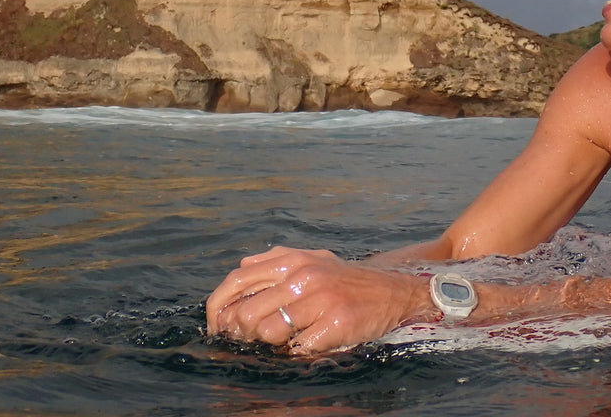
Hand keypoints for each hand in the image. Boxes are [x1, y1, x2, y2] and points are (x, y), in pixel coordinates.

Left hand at [206, 246, 432, 353]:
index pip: (237, 280)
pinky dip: (294, 353)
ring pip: (267, 333)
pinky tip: (304, 345)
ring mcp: (319, 299)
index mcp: (292, 259)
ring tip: (280, 341)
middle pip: (246, 313)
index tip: (219, 327)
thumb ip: (276, 260)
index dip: (219, 308)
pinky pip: (297, 349)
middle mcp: (303, 275)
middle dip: (240, 334)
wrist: (391, 291)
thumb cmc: (345, 279)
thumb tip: (241, 270)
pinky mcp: (335, 322)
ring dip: (268, 345)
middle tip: (248, 342)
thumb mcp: (311, 259)